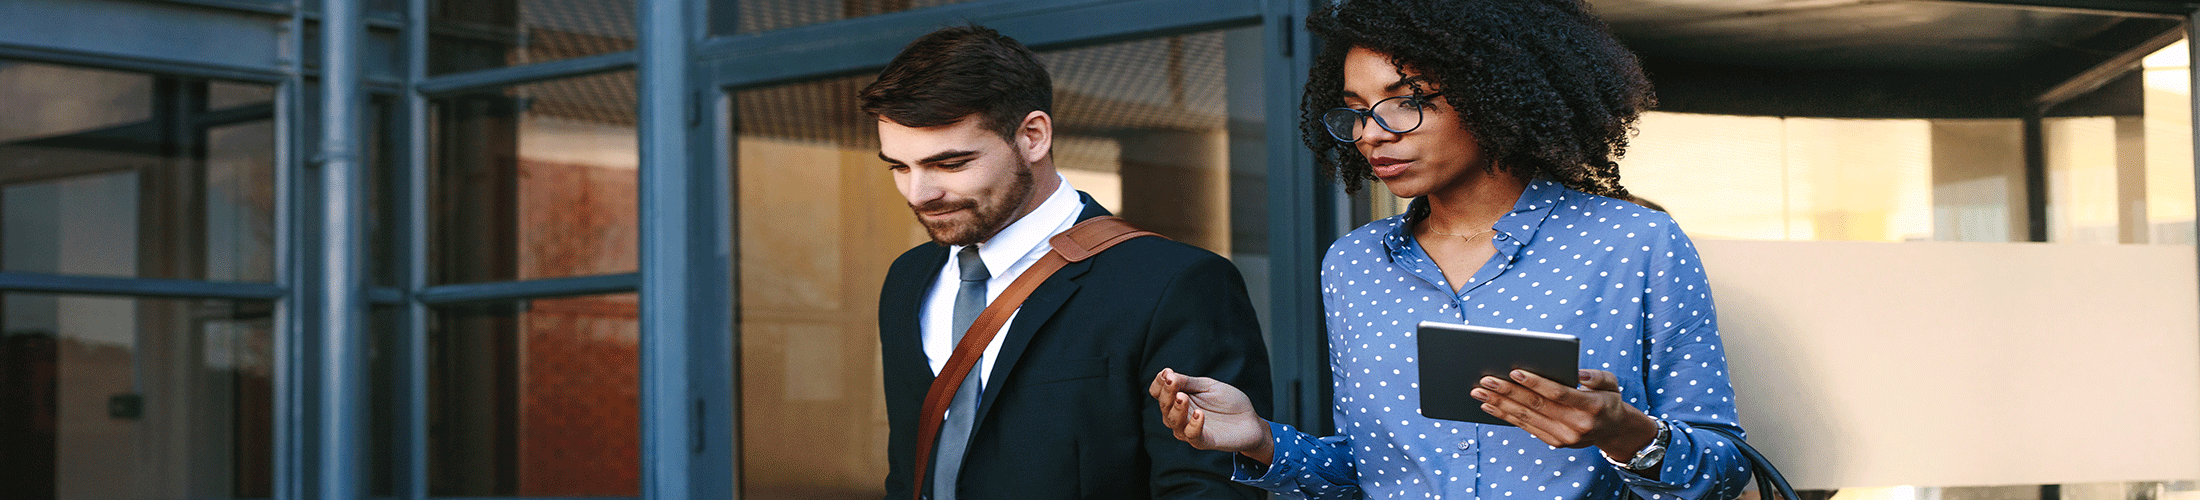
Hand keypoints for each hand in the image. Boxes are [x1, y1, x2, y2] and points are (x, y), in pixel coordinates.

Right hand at [1149, 368, 1272, 461]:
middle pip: (1164, 406)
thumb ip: (1189, 382)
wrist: (1250, 420)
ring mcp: (1189, 430)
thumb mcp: (1208, 386)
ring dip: (1176, 408)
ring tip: (1182, 397)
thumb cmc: (1229, 402)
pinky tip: (1199, 414)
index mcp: (1179, 399)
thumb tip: (1168, 374)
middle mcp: (1180, 416)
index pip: (1159, 393)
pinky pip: (1192, 435)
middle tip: (1172, 381)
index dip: (1160, 383)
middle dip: (1166, 392)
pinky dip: (1194, 425)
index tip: (1167, 372)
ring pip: (1174, 422)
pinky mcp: (1203, 441)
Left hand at [1469, 369, 1658, 461]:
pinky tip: (1489, 405)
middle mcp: (1576, 424)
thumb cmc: (1607, 399)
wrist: (1613, 430)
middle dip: (1508, 392)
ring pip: (1527, 418)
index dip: (1536, 383)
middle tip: (1486, 379)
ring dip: (1500, 404)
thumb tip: (1577, 373)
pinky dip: (1505, 416)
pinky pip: (1526, 427)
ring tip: (1479, 392)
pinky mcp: (1554, 442)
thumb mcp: (1611, 383)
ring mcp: (1563, 436)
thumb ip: (1595, 376)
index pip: (1558, 394)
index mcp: (1591, 406)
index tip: (1515, 371)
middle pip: (1536, 406)